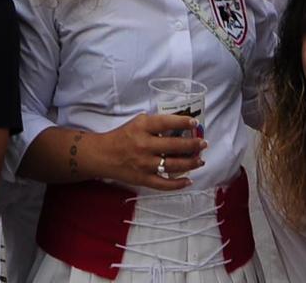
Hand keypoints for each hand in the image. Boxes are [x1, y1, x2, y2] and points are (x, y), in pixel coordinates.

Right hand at [85, 112, 206, 189]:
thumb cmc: (122, 136)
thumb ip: (156, 123)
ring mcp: (144, 164)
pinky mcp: (143, 179)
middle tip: (203, 143)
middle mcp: (144, 145)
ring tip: (200, 160)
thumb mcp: (137, 123)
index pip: (166, 123)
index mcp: (142, 128)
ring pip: (173, 165)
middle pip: (174, 146)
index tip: (195, 122)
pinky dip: (178, 184)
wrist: (102, 155)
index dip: (182, 122)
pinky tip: (189, 180)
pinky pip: (164, 184)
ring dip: (190, 163)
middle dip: (193, 144)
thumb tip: (180, 125)